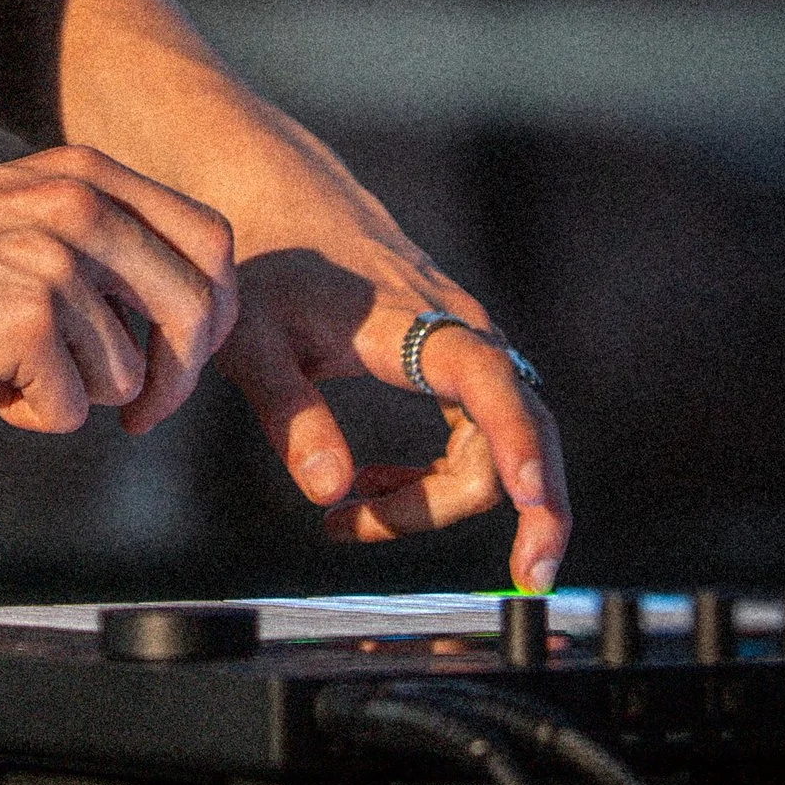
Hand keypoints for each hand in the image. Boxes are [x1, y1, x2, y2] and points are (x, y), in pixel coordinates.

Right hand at [0, 146, 237, 434]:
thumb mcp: (6, 214)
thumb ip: (84, 239)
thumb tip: (164, 314)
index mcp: (83, 172)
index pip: (211, 240)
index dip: (209, 314)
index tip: (176, 361)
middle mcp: (80, 202)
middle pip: (198, 308)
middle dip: (176, 379)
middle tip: (135, 415)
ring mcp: (54, 258)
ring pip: (127, 374)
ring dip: (71, 394)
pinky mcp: (24, 319)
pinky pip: (70, 411)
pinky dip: (27, 415)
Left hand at [216, 205, 569, 594]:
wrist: (288, 205)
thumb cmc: (270, 270)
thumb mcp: (252, 342)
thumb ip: (289, 415)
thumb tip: (328, 493)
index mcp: (416, 322)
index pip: (485, 382)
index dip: (515, 441)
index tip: (531, 498)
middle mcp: (462, 330)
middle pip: (518, 429)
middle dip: (532, 507)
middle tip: (523, 579)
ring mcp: (467, 345)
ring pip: (499, 443)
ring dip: (442, 502)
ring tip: (351, 520)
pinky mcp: (458, 361)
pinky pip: (478, 435)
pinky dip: (438, 481)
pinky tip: (373, 487)